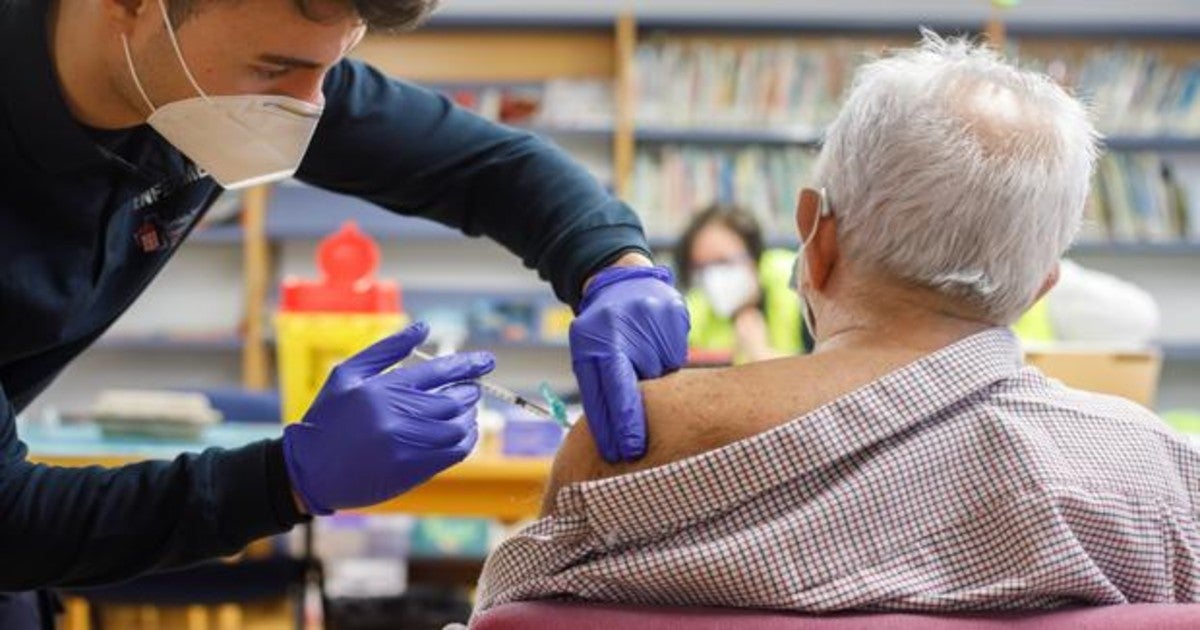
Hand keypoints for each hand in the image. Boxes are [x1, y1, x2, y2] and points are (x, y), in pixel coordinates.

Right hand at [282, 322, 494, 514]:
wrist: (309, 469)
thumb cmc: (328, 418)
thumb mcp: (348, 374)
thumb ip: (387, 349)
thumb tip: (423, 327)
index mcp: (384, 388)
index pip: (440, 371)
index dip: (469, 365)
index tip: (488, 361)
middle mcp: (398, 415)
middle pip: (453, 399)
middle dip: (469, 391)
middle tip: (472, 389)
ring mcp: (407, 444)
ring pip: (458, 426)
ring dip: (469, 416)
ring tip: (466, 410)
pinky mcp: (412, 470)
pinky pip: (453, 453)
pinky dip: (466, 440)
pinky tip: (464, 433)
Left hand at [570, 265, 689, 461]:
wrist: (622, 281)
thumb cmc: (601, 329)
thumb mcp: (587, 353)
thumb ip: (599, 387)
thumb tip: (613, 435)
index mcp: (596, 343)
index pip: (610, 390)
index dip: (620, 423)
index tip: (624, 451)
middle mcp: (624, 329)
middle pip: (640, 387)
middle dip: (637, 414)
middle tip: (636, 439)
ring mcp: (653, 319)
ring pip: (663, 374)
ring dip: (655, 379)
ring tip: (643, 361)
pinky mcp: (674, 313)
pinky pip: (677, 355)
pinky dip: (667, 360)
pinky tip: (655, 346)